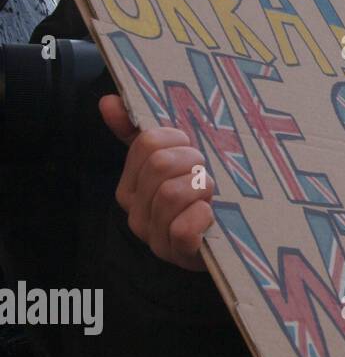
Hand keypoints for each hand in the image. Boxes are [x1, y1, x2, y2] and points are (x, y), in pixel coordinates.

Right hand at [99, 95, 213, 271]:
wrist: (224, 240)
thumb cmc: (196, 196)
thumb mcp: (171, 162)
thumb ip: (138, 134)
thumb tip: (108, 101)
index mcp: (131, 185)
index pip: (148, 142)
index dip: (179, 140)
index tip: (192, 151)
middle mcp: (137, 212)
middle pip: (161, 165)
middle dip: (194, 162)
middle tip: (204, 174)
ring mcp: (155, 237)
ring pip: (173, 193)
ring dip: (202, 186)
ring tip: (208, 194)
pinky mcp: (179, 254)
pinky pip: (184, 229)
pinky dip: (202, 216)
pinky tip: (209, 215)